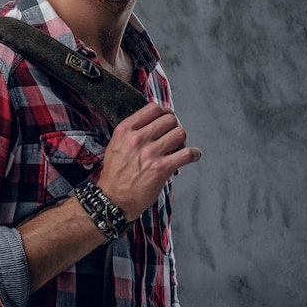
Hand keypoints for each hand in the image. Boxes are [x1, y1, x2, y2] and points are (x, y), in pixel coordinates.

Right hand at [97, 103, 200, 220]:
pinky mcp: (161, 169)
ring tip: (179, 148)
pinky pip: (187, 154)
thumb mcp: (116, 143)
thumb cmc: (115, 173)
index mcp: (125, 129)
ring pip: (180, 133)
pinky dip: (194, 154)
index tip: (167, 119)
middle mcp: (137, 138)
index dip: (165, 112)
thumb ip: (133, 130)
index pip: (153, 108)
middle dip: (174, 127)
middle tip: (173, 137)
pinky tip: (192, 156)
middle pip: (169, 119)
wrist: (113, 198)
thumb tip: (154, 122)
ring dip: (183, 141)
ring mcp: (150, 153)